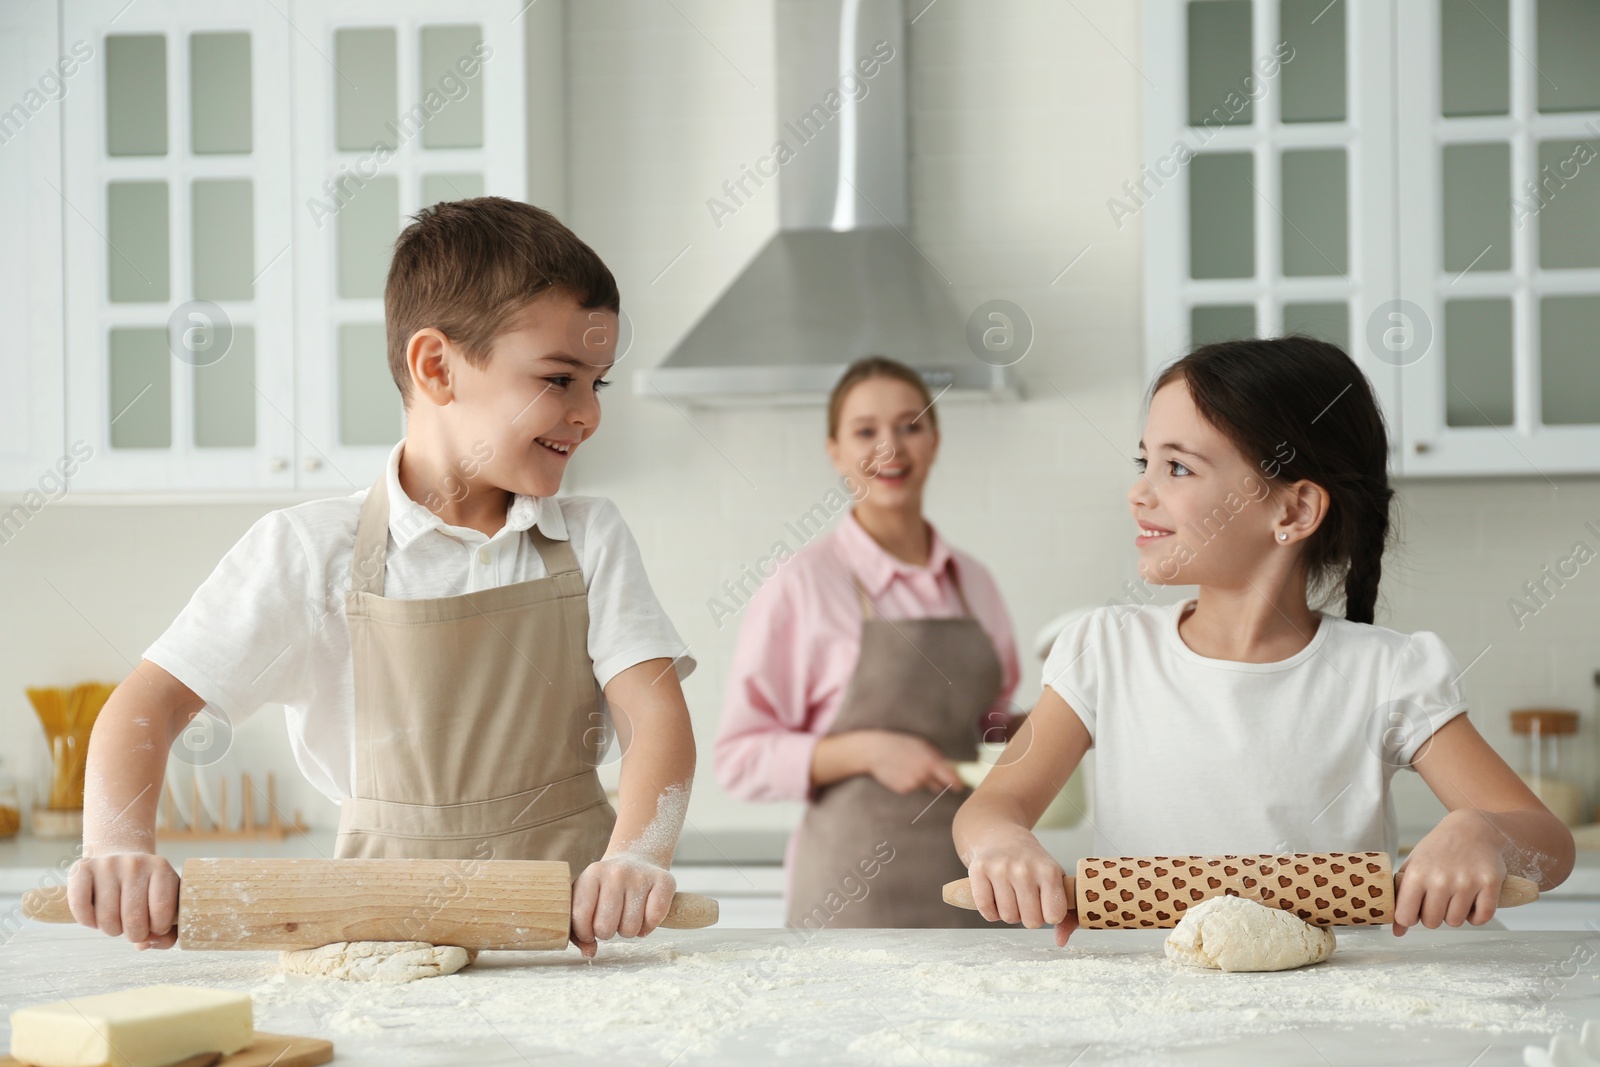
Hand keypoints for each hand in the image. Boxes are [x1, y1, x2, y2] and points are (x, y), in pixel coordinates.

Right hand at [67, 851, 179, 949]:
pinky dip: (87, 921)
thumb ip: (166, 934)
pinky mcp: (82, 868)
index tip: (155, 926)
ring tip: (117, 921)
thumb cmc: (145, 890)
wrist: (120, 858)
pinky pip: (80, 907)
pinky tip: (96, 918)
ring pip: (107, 918)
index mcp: (161, 868)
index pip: (162, 910)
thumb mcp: (166, 905)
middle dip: (134, 934)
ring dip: (112, 930)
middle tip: (133, 928)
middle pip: (133, 918)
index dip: (158, 929)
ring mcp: (107, 864)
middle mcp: (134, 863)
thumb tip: (143, 944)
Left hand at [570, 854, 676, 958]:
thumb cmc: (606, 887)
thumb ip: (578, 929)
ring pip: (630, 928)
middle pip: (605, 927)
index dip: (584, 933)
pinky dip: (649, 926)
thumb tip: (589, 953)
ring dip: (628, 930)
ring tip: (627, 916)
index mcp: (592, 874)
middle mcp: (616, 872)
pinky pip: (654, 919)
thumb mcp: (585, 898)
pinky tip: (644, 916)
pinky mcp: (664, 880)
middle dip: (607, 932)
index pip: (580, 917)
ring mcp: (641, 875)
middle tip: (612, 921)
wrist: (636, 858)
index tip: (590, 930)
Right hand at [858, 730, 963, 795]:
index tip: (960, 787)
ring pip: (924, 787)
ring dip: (922, 781)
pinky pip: (912, 788)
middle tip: (931, 774)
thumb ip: (935, 756)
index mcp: (930, 762)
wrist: (875, 751)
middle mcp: (923, 776)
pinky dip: (909, 782)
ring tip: (909, 768)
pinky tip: (900, 772)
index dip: (958, 784)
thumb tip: (948, 766)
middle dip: (939, 782)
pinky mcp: (903, 789)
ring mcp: (913, 784)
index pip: (951, 778)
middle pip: (939, 787)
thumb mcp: (920, 744)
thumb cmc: (899, 743)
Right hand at [964, 832, 1076, 945]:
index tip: (1046, 903)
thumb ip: (1067, 914)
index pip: (1054, 916)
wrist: (1004, 838)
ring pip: (1008, 918)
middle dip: (1030, 916)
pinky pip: (986, 911)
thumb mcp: (1056, 881)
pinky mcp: (979, 869)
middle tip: (1027, 899)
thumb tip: (1060, 941)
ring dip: (1010, 913)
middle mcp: (1024, 868)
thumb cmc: (1034, 866)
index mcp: (1048, 870)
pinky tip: (996, 897)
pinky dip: (992, 912)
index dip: (1050, 915)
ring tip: (1011, 895)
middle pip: (1031, 921)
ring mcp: (1000, 868)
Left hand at [1391, 809, 1507, 936]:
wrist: (1472, 828)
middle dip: (1433, 916)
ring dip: (1455, 914)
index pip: (1405, 916)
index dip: (1409, 918)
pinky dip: (1477, 916)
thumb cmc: (1437, 850)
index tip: (1415, 910)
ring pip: (1456, 922)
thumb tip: (1397, 932)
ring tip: (1455, 896)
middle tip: (1438, 900)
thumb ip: (1402, 897)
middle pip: (1432, 923)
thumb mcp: (1413, 866)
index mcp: (1417, 874)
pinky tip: (1472, 901)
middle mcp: (1441, 879)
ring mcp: (1467, 882)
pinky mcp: (1490, 884)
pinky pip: (1481, 918)